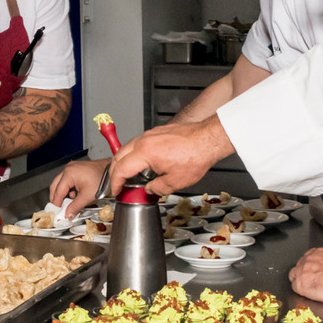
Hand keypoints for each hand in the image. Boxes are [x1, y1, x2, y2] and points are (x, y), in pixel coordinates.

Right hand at [49, 158, 109, 212]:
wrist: (112, 172)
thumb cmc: (103, 179)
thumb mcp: (88, 196)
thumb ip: (76, 206)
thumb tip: (68, 214)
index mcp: (69, 174)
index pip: (58, 191)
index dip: (57, 203)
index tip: (56, 211)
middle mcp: (68, 169)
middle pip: (55, 186)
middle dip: (57, 198)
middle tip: (59, 208)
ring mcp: (71, 167)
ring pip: (60, 183)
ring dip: (63, 193)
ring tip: (69, 202)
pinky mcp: (75, 169)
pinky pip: (66, 180)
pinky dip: (68, 188)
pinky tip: (74, 195)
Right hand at [108, 116, 232, 196]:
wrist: (208, 139)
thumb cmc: (195, 156)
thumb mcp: (175, 182)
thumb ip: (157, 188)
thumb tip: (150, 189)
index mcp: (144, 153)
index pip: (120, 169)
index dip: (115, 182)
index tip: (115, 190)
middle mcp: (143, 141)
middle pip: (118, 156)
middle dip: (114, 171)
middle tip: (116, 183)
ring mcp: (149, 134)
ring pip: (127, 147)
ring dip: (123, 161)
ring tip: (128, 174)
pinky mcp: (156, 131)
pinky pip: (138, 143)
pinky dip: (133, 154)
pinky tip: (142, 162)